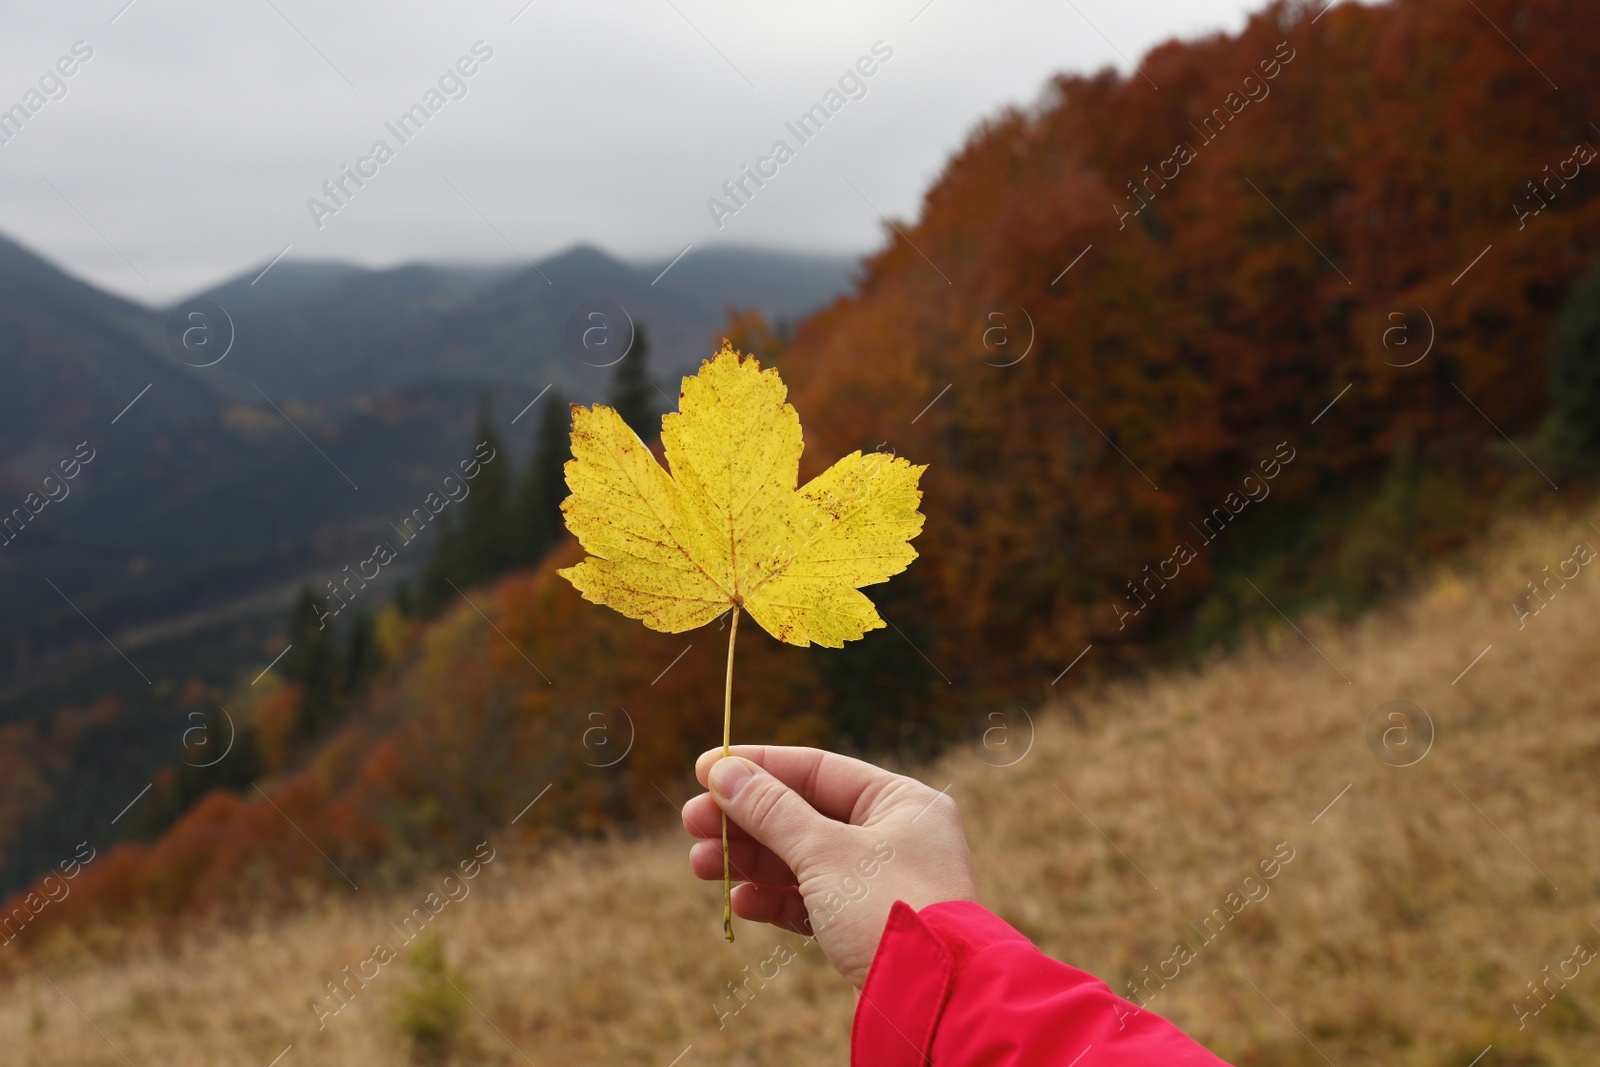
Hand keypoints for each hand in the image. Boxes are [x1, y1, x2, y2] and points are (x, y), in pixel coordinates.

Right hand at [682, 745, 980, 987]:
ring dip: (751, 861)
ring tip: (700, 863)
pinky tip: (741, 901)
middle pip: (805, 814)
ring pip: (803, 859)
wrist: (931, 999)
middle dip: (746, 820)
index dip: (759, 767)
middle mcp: (895, 835)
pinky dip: (776, 899)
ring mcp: (882, 883)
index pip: (818, 768)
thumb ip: (771, 810)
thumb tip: (724, 771)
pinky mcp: (867, 925)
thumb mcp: (824, 852)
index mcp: (901, 802)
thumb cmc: (887, 909)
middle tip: (691, 821)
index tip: (705, 768)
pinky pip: (813, 901)